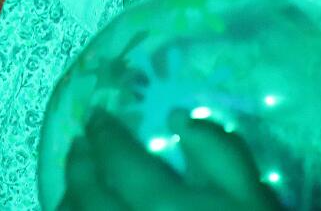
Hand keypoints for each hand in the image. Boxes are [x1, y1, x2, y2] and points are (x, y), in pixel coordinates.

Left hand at [58, 112, 282, 210]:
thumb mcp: (253, 202)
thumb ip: (219, 154)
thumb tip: (176, 118)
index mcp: (160, 206)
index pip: (118, 159)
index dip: (104, 134)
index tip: (97, 118)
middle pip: (84, 193)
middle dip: (78, 165)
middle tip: (79, 147)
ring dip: (67, 201)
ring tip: (73, 188)